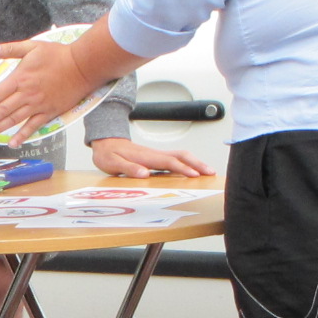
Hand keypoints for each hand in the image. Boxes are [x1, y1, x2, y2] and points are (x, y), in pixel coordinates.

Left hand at [0, 37, 89, 144]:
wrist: (83, 66)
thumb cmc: (59, 55)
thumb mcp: (32, 46)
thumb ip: (10, 49)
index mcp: (20, 78)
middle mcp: (27, 93)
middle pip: (2, 110)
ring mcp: (38, 104)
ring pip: (14, 120)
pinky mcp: (49, 112)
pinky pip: (33, 126)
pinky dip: (22, 135)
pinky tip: (12, 143)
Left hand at [91, 137, 211, 177]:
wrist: (105, 141)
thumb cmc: (108, 154)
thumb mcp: (112, 163)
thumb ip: (128, 168)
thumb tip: (144, 174)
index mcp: (146, 157)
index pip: (168, 162)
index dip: (183, 169)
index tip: (195, 175)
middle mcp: (154, 154)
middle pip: (181, 155)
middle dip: (197, 163)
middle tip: (211, 172)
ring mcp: (156, 154)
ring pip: (181, 155)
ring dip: (196, 162)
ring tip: (208, 172)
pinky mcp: (156, 157)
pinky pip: (176, 159)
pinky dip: (188, 163)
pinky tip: (193, 171)